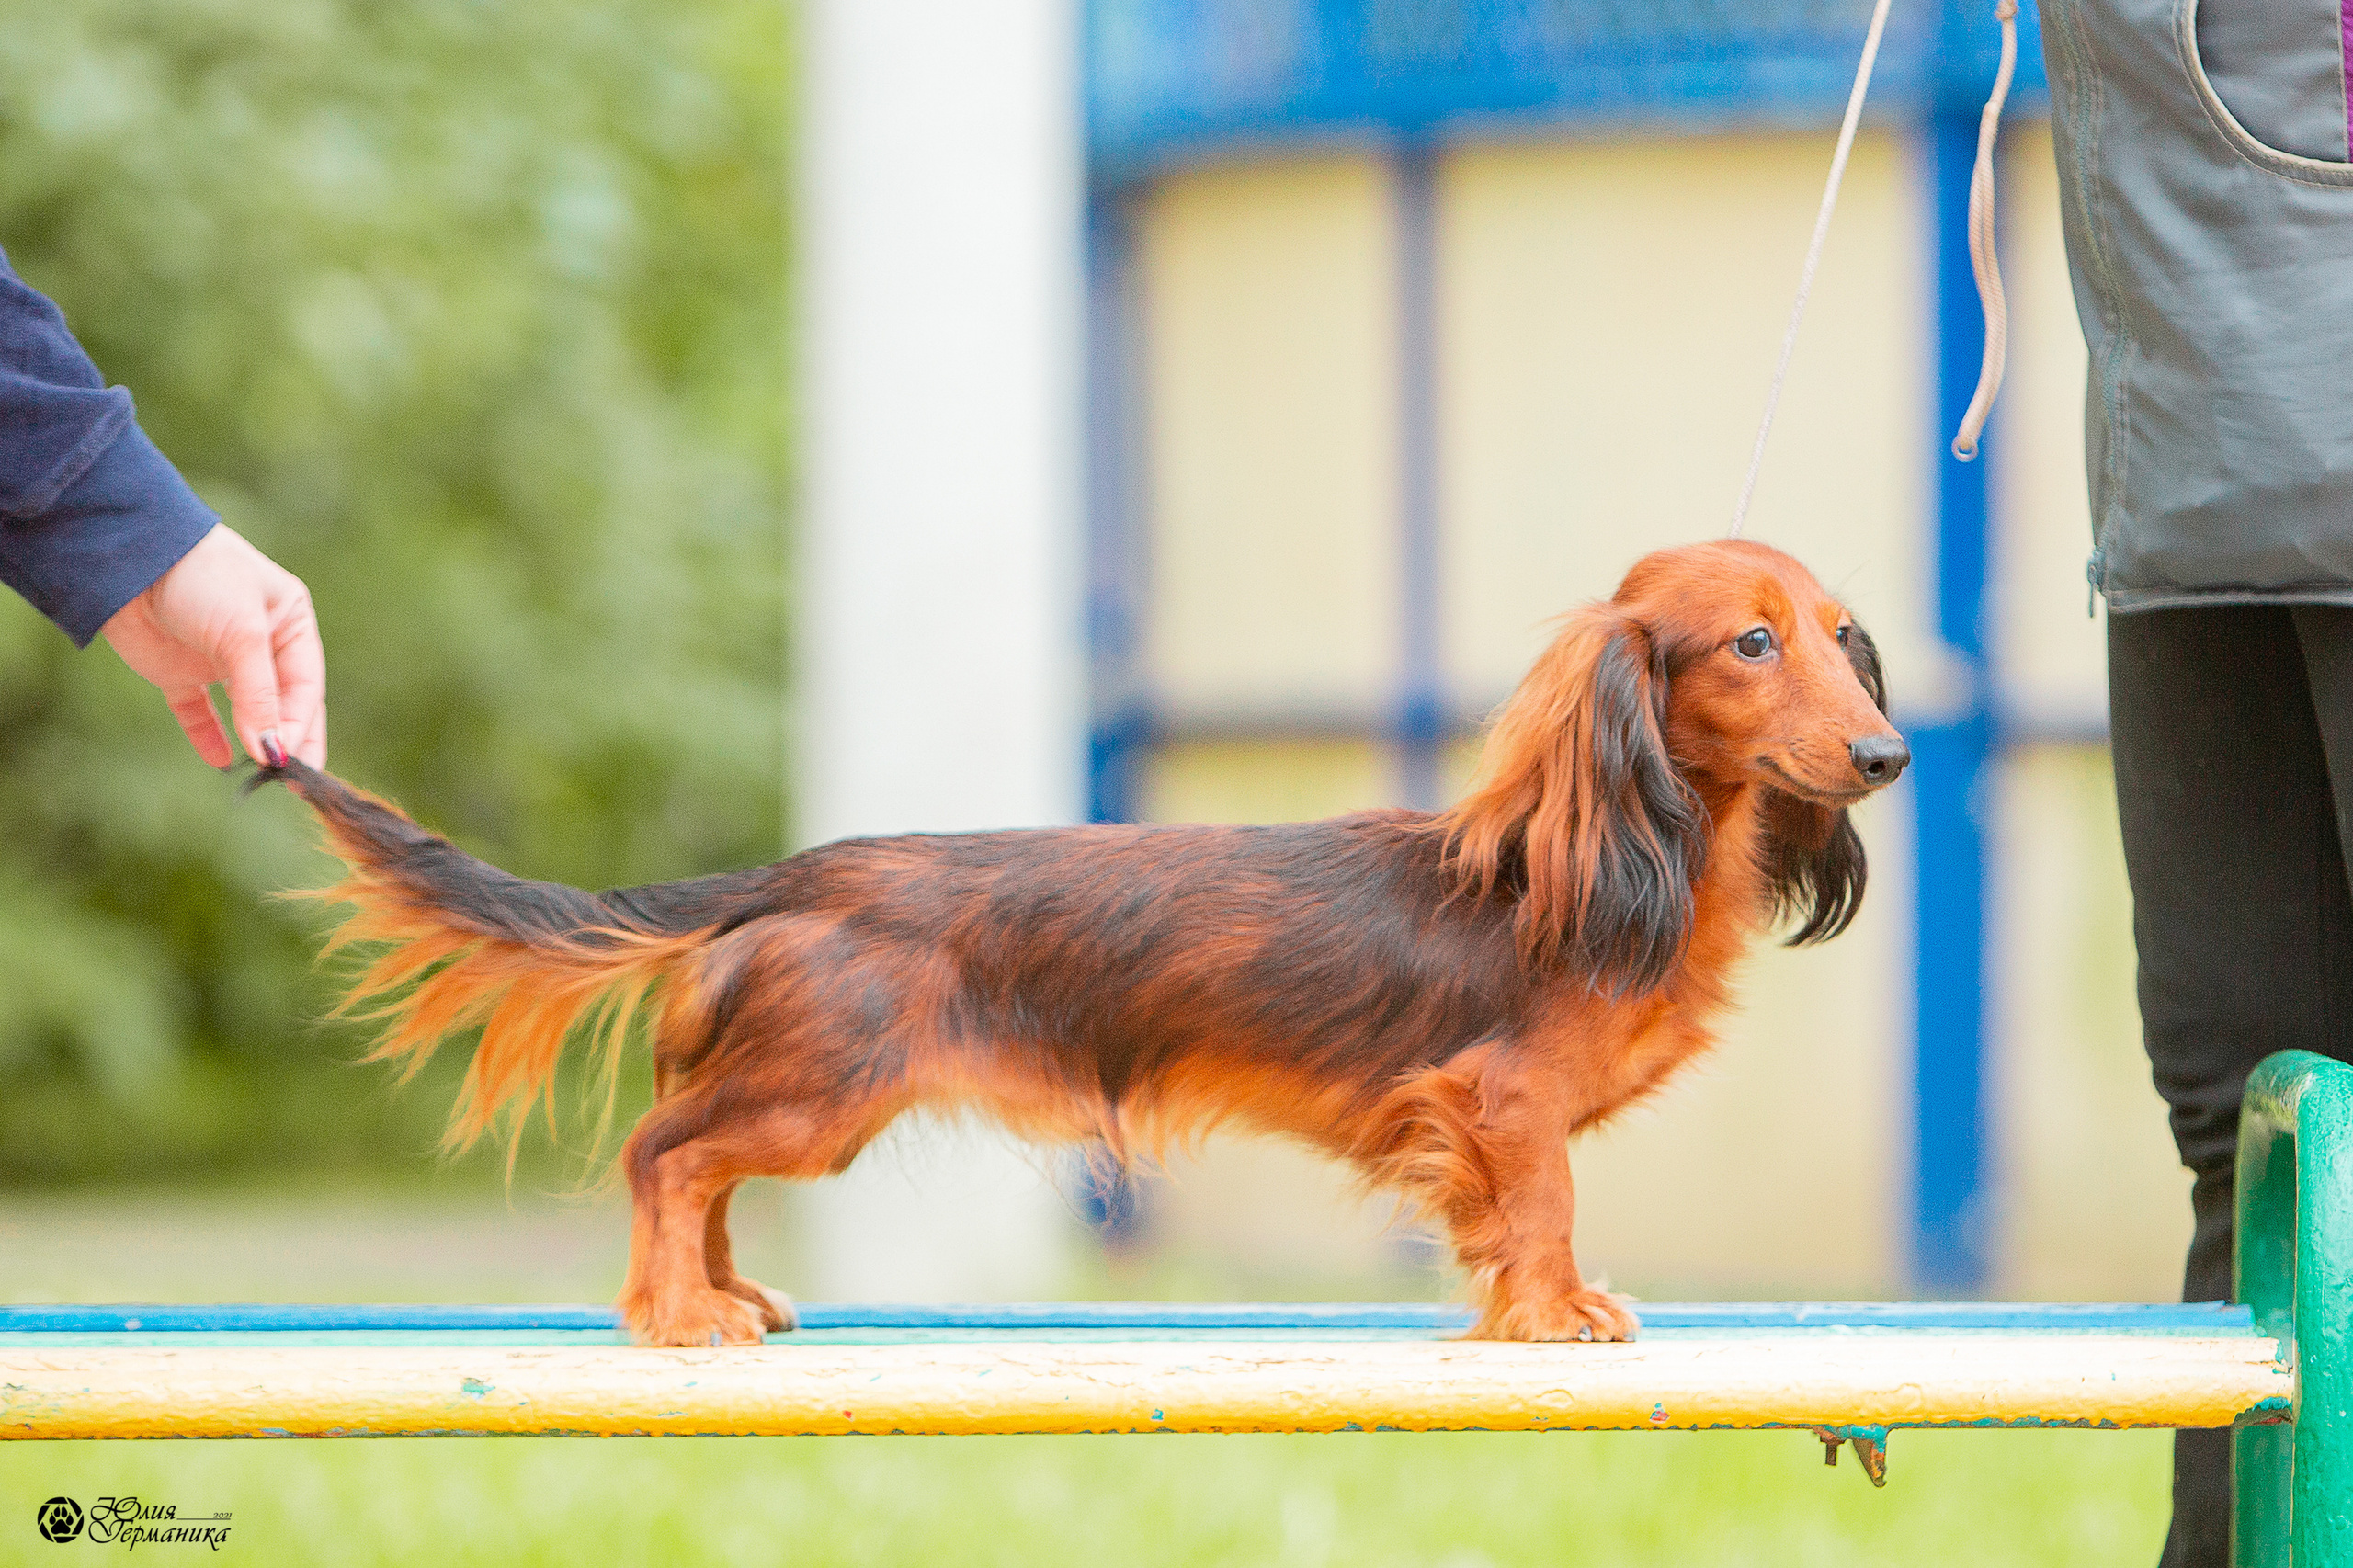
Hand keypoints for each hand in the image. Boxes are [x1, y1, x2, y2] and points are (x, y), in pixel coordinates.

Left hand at [99, 523, 326, 769]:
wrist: (128, 556)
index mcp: (290, 624)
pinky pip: (199, 712)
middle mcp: (261, 645)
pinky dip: (208, 737)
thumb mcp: (244, 636)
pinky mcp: (180, 672)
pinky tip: (220, 761)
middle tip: (295, 784)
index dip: (301, 724)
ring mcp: (219, 660)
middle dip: (288, 742)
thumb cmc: (203, 578)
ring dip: (254, 743)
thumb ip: (260, 697)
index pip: (306, 687)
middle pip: (283, 705)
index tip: (291, 761)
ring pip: (245, 713)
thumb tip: (275, 753)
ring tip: (264, 778)